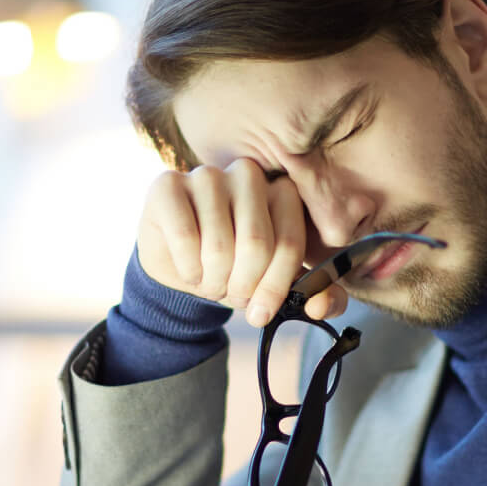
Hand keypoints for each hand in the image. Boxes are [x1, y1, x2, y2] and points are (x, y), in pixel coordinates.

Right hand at [137, 160, 347, 327]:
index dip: (276, 286)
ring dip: (214, 281)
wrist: (182, 267)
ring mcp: (206, 175)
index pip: (289, 241)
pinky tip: (189, 271)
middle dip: (243, 286)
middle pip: (256, 243)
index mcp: (283, 192)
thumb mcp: (277, 285)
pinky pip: (185, 237)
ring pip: (219, 245)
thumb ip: (317, 297)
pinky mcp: (167, 185)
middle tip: (232, 294)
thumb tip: (319, 307)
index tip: (261, 311)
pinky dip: (188, 270)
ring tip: (210, 283)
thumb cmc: (236, 270)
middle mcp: (247, 174)